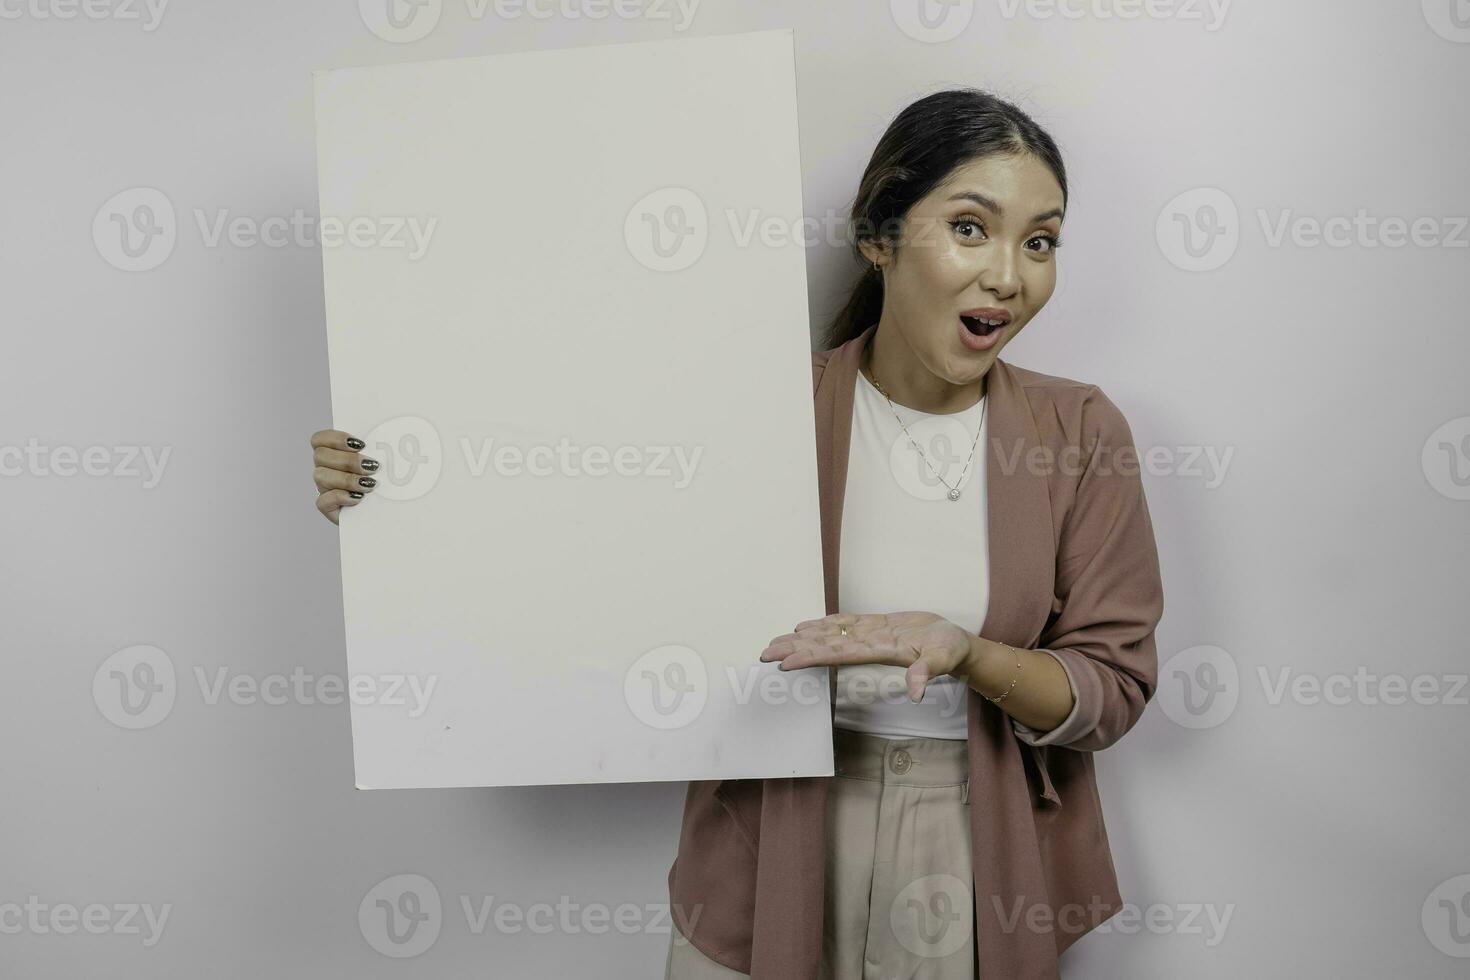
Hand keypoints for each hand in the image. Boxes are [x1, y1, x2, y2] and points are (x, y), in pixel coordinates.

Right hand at [310, 429, 379, 524]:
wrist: (387, 513)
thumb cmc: (384, 485)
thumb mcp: (382, 464)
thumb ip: (377, 450)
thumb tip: (388, 440)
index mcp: (334, 453)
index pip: (320, 439)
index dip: (336, 438)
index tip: (361, 444)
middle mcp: (326, 469)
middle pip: (320, 455)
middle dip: (348, 460)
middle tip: (372, 467)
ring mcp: (325, 488)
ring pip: (320, 476)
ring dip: (347, 478)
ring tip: (369, 484)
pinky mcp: (328, 507)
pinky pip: (323, 501)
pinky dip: (340, 497)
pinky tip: (358, 498)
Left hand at [759, 612, 973, 702]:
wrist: (956, 643)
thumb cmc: (951, 651)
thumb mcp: (942, 659)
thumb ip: (927, 673)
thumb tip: (916, 691)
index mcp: (878, 652)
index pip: (836, 656)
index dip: (810, 658)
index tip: (784, 664)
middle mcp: (867, 645)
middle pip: (824, 647)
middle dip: (794, 650)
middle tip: (763, 654)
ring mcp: (869, 635)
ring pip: (828, 635)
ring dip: (801, 638)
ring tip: (774, 641)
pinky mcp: (875, 625)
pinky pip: (843, 624)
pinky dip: (822, 624)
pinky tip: (804, 626)